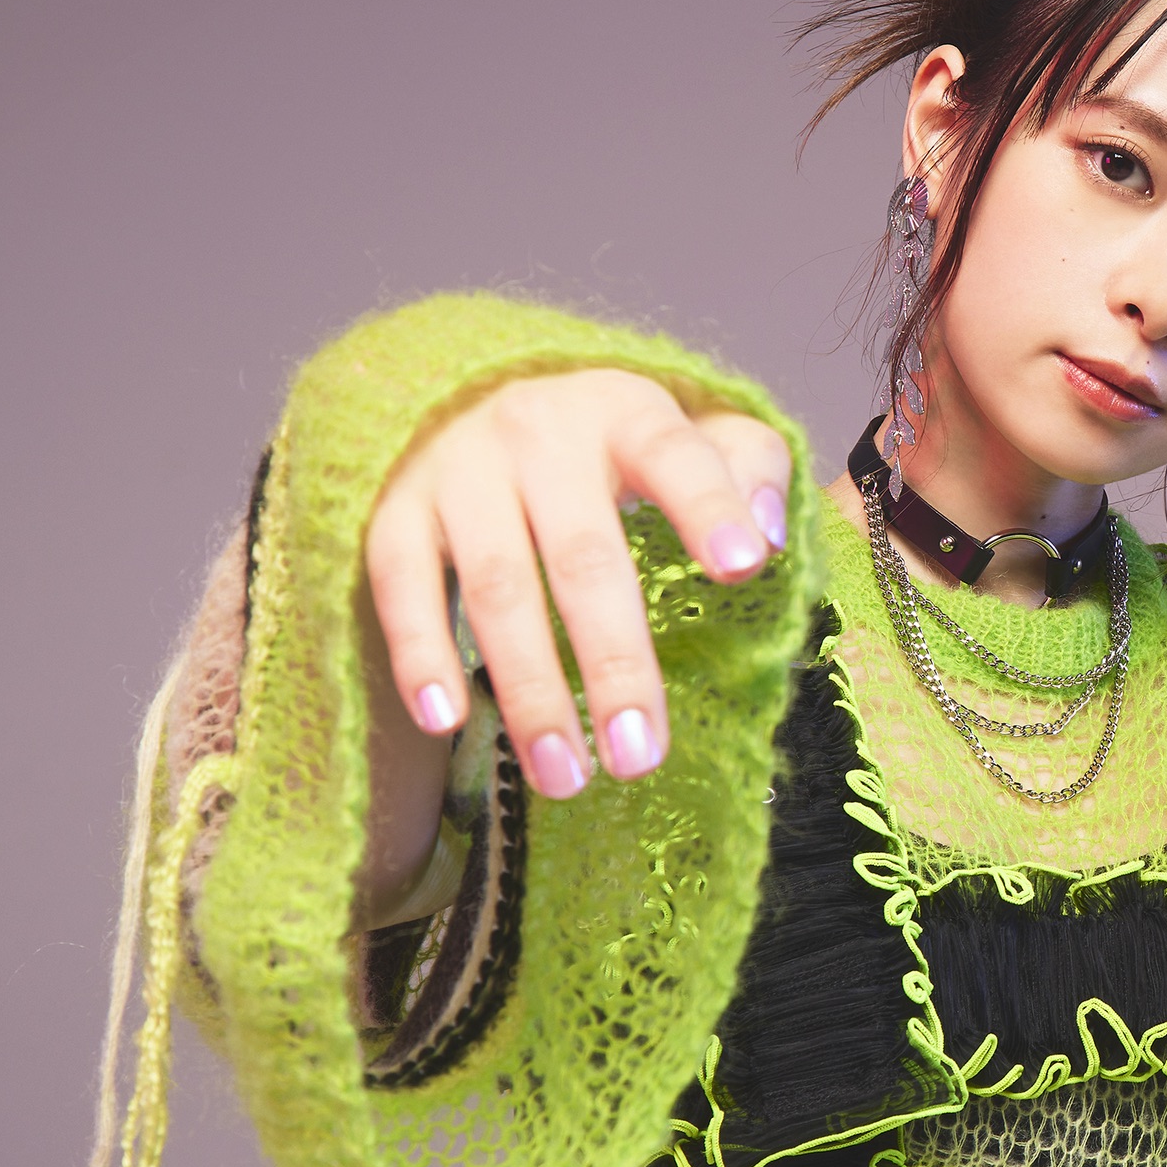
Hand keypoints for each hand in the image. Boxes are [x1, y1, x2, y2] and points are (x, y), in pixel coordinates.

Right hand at [365, 368, 790, 798]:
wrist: (474, 391)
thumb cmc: (613, 440)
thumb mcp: (693, 432)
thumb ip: (748, 466)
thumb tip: (768, 535)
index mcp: (625, 414)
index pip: (675, 457)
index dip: (709, 508)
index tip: (744, 567)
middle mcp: (538, 434)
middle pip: (582, 556)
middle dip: (614, 662)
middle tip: (641, 757)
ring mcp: (461, 470)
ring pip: (495, 586)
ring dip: (529, 689)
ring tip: (566, 775)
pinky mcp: (398, 506)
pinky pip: (401, 583)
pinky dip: (421, 653)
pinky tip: (447, 720)